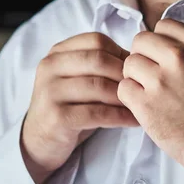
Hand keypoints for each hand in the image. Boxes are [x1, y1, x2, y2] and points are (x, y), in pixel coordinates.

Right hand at [22, 32, 138, 183]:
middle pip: (99, 59)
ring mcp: (50, 91)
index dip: (121, 53)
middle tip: (144, 87)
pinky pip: (97, 113)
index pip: (96, 41)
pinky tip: (134, 121)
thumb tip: (138, 58)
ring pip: (99, 86)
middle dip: (125, 74)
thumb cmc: (68, 108)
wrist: (39, 142)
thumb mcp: (78, 80)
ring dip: (126, 96)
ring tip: (143, 104)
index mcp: (57, 53)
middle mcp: (50, 67)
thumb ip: (99, 66)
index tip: (137, 70)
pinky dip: (120, 117)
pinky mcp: (57, 117)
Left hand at [118, 19, 183, 178]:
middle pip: (140, 41)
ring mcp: (161, 80)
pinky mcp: (146, 103)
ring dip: (134, 79)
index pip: (162, 25)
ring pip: (128, 64)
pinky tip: (146, 107)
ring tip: (152, 94)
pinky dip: (130, 98)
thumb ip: (183, 49)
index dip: (158, 43)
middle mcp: (179, 57)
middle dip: (143, 58)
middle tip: (153, 78)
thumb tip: (150, 43)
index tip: (164, 59)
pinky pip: (122, 89)